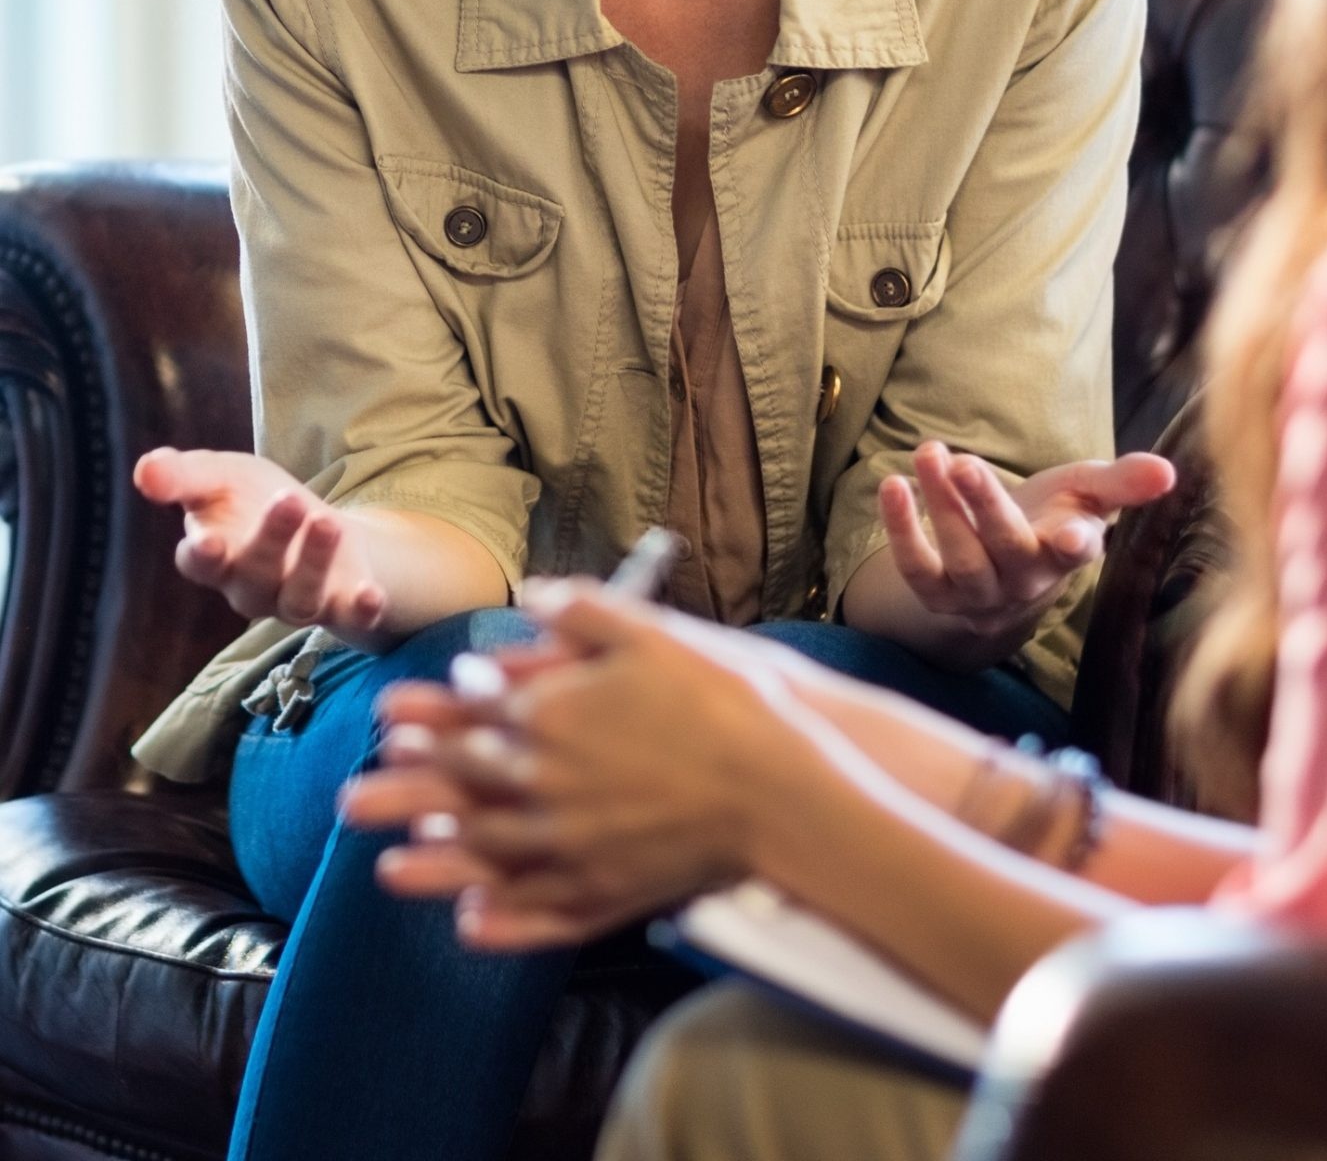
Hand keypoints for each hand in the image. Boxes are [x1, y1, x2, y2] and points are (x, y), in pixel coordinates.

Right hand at [133, 446, 387, 639]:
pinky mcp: (340, 604)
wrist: (316, 524)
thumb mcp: (222, 475)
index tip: (207, 541)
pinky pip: (348, 615)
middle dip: (271, 540)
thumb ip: (183, 476)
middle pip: (254, 576)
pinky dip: (361, 609)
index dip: (202, 557)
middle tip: (289, 500)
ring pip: (299, 597)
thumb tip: (144, 470)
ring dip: (313, 564)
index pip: (200, 564)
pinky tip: (372, 596)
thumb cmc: (254, 500)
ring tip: (327, 522)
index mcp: (218, 556)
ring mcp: (297, 600)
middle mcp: (252, 588)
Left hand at [343, 583, 809, 949]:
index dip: (426, 716)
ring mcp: (574, 843)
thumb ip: (584, 610)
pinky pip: (538, 909)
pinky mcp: (607, 890)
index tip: (386, 720)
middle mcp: (549, 783)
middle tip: (351, 802)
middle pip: (459, 788)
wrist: (781, 780)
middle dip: (403, 791)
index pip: (472, 716)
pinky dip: (499, 919)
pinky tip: (470, 924)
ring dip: (432, 861)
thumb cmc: (723, 697)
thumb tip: (531, 597)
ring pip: (485, 855)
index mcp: (555, 715)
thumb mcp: (653, 630)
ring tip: (386, 870)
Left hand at [877, 443, 1175, 644]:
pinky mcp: (937, 594)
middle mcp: (1023, 582)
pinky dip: (900, 531)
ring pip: (961, 559)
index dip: (1075, 544)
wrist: (1004, 572)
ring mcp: (978, 593)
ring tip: (928, 453)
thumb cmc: (1052, 520)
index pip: (1077, 555)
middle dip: (986, 506)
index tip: (1073, 533)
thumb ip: (1123, 482)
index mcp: (1066, 556)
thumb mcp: (1087, 494)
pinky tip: (890, 486)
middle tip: (964, 462)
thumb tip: (1169, 470)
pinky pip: (917, 570)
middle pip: (1006, 549)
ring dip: (940, 508)